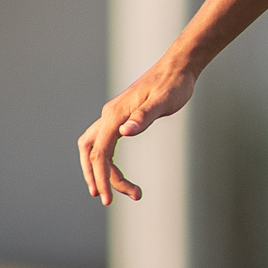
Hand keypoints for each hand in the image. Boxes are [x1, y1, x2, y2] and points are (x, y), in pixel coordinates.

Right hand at [77, 58, 197, 204]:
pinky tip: (120, 174)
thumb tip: (126, 132)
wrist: (178, 68)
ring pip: (96, 148)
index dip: (101, 177)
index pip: (99, 152)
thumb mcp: (163, 101)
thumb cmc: (174, 84)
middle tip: (108, 199)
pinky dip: (110, 162)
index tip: (107, 199)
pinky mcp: (122, 118)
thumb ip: (144, 116)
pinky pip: (107, 144)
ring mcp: (114, 117)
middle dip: (95, 176)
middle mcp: (109, 116)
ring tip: (126, 192)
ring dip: (104, 172)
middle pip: (89, 151)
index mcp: (115, 115)